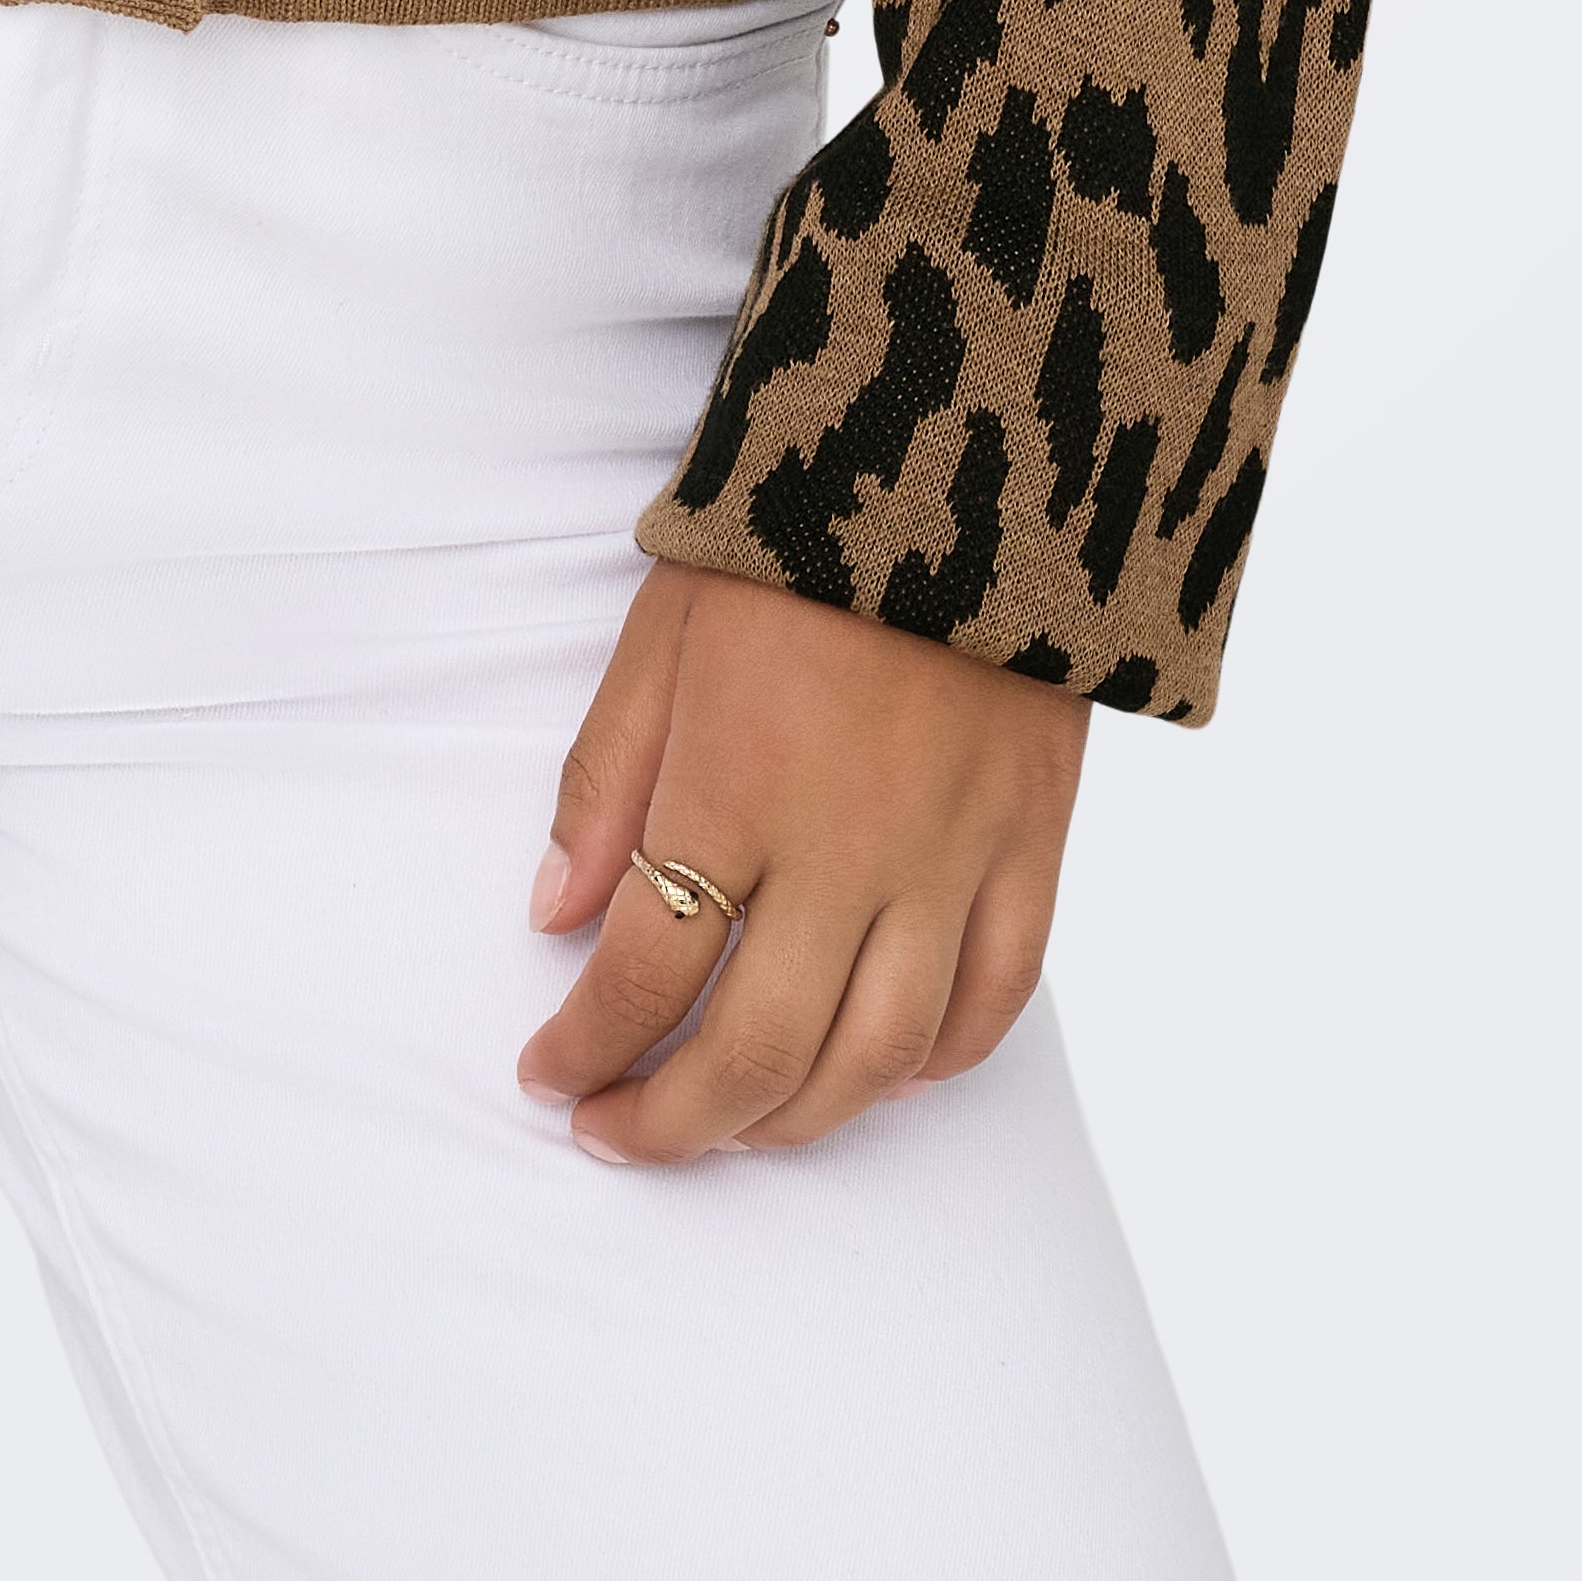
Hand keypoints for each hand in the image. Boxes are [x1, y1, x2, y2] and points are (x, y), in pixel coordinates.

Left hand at [515, 561, 1085, 1160]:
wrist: (965, 445)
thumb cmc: (793, 533)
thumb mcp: (663, 629)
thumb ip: (606, 778)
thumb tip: (551, 916)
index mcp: (737, 784)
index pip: (644, 972)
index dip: (586, 1046)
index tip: (548, 1075)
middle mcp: (847, 846)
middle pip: (755, 1049)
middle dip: (671, 1122)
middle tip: (618, 1134)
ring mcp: (952, 855)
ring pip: (877, 1057)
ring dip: (794, 1121)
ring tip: (734, 1124)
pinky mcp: (1033, 844)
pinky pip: (993, 1000)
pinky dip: (934, 1062)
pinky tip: (878, 1070)